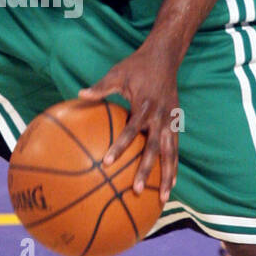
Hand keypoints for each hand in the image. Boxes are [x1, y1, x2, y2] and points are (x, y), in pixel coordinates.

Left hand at [80, 41, 180, 201]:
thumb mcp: (117, 73)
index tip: (106, 162)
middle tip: (134, 190)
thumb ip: (101, 87)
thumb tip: (80, 94)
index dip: (120, 146)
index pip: (131, 130)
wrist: (166, 57)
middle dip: (145, 170)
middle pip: (154, 149)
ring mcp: (170, 122)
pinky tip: (169, 185)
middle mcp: (160, 117)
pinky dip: (174, 167)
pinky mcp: (176, 123)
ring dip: (167, 176)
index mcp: (145, 106)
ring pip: (171, 154)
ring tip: (161, 198)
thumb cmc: (137, 66)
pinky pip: (176, 149)